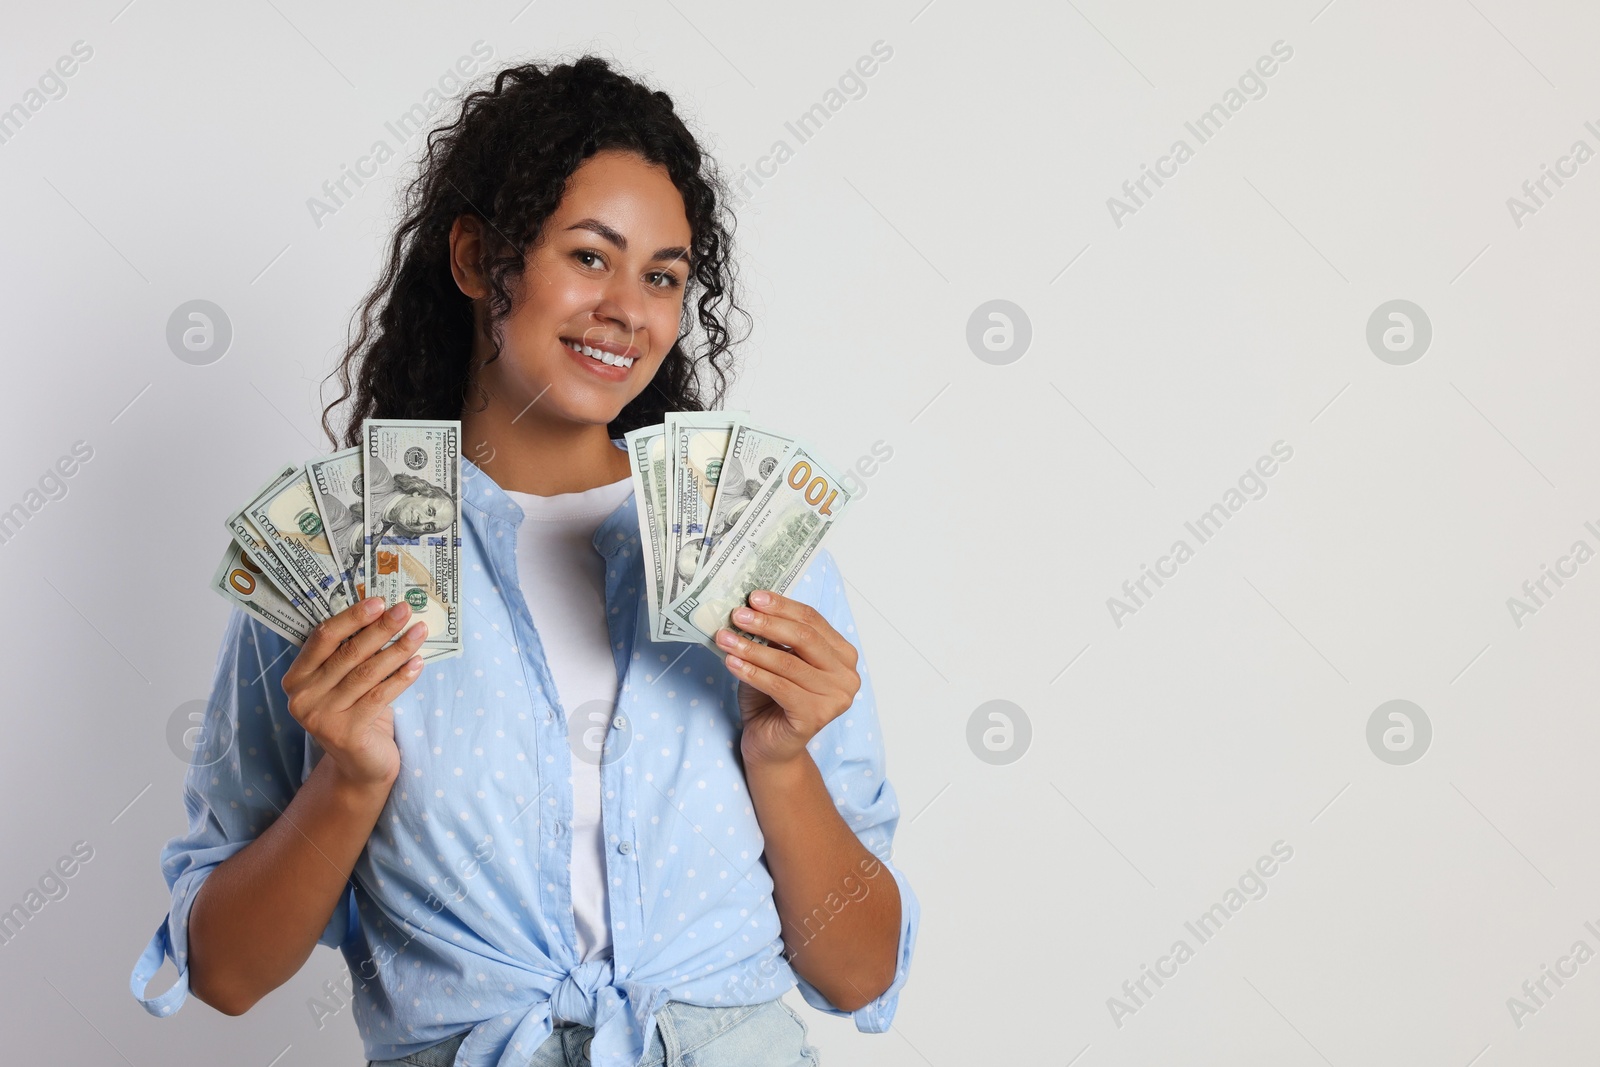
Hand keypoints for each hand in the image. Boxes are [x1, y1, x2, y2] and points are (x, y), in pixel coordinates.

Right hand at [280, 596, 429, 790]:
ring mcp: (321, 717)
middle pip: (348, 653)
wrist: (360, 765)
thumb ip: (350, 653)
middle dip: (380, 628)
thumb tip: (383, 611)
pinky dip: (402, 677)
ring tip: (419, 631)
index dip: (351, 617)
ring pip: (367, 673)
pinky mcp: (345, 733)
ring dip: (397, 649)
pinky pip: (380, 696)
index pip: (322, 638)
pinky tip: (418, 663)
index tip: (379, 600)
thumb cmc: (355, 713)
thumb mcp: (345, 681)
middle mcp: (302, 697)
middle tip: (406, 609)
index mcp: (296, 678)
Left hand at [715, 589, 860, 768]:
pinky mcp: (816, 717)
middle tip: (738, 615)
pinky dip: (752, 672)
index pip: (813, 620)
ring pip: (789, 663)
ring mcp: (835, 698)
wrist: (770, 745)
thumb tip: (751, 605)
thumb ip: (774, 636)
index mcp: (842, 655)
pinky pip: (780, 687)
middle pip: (805, 638)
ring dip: (752, 647)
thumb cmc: (771, 699)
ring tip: (725, 638)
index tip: (753, 597)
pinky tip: (732, 663)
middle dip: (768, 623)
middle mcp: (847, 676)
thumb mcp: (775, 659)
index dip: (782, 606)